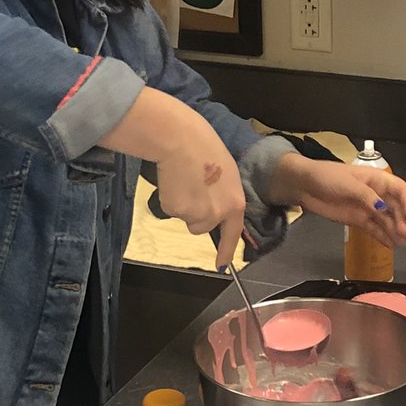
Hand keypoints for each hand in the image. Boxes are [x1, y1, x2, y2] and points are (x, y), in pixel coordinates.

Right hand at [156, 128, 245, 267]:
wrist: (180, 140)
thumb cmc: (205, 148)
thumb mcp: (226, 173)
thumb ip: (223, 194)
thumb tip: (214, 207)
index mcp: (235, 203)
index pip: (232, 233)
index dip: (225, 250)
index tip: (221, 265)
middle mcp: (217, 214)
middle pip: (201, 226)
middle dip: (195, 213)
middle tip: (193, 187)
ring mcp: (195, 214)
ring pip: (185, 217)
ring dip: (183, 205)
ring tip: (184, 180)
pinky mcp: (175, 210)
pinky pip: (171, 209)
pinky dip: (170, 198)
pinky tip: (173, 180)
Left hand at [268, 155, 405, 248]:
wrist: (305, 185)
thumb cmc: (327, 177)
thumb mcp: (348, 183)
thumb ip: (367, 197)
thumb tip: (383, 209)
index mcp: (376, 179)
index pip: (400, 189)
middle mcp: (375, 194)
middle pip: (395, 207)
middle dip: (401, 220)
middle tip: (402, 233)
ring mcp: (367, 208)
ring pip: (386, 220)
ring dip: (394, 231)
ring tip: (399, 243)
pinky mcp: (358, 219)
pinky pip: (374, 229)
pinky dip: (382, 237)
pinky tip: (389, 245)